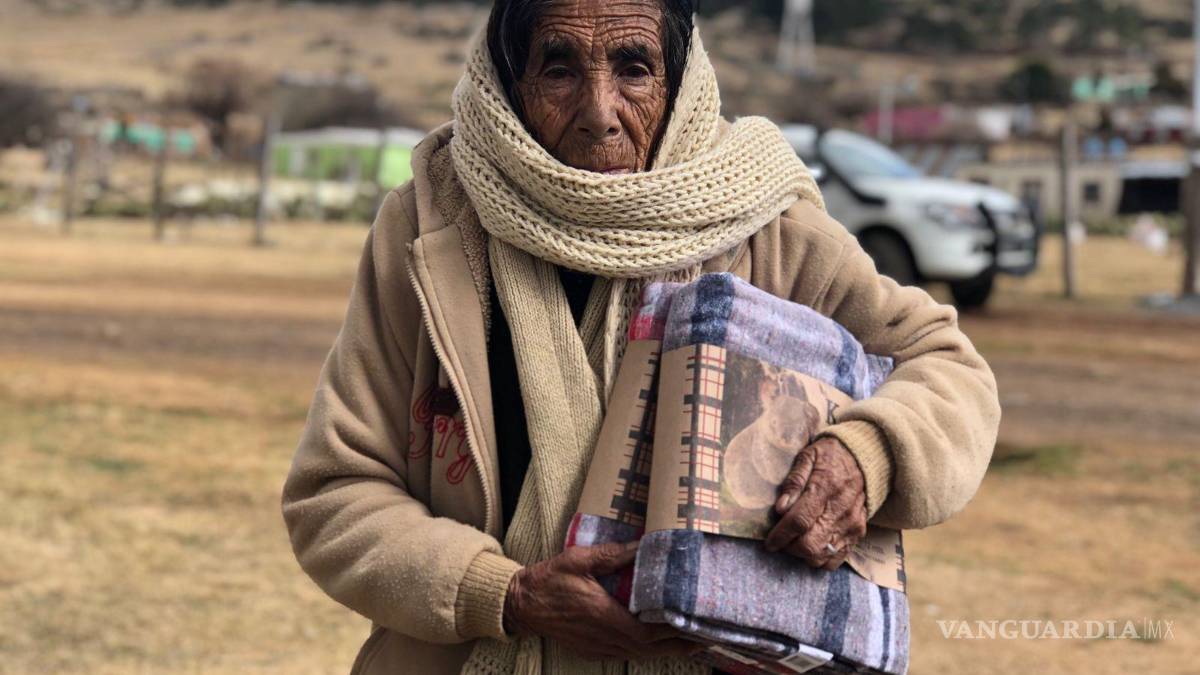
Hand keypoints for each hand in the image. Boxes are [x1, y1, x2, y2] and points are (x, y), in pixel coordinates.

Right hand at [503, 542, 702, 660]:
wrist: (521, 604)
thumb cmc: (549, 580)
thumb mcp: (579, 560)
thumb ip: (613, 555)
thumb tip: (643, 545)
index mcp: (602, 614)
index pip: (646, 631)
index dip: (671, 632)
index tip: (693, 625)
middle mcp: (603, 636)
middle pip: (648, 648)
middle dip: (677, 645)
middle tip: (702, 639)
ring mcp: (596, 646)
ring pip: (637, 654)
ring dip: (663, 650)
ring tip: (687, 643)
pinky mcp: (591, 650)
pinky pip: (624, 653)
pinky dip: (644, 650)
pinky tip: (655, 644)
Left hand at [765, 436, 867, 569]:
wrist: (864, 457)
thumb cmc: (830, 456)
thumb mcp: (808, 456)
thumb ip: (794, 481)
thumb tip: (780, 509)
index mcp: (824, 488)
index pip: (799, 521)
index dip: (781, 536)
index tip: (769, 543)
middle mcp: (840, 510)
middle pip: (810, 544)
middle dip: (789, 547)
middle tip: (781, 540)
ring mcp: (851, 524)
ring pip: (822, 555)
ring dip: (803, 555)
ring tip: (795, 542)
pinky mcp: (858, 532)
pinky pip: (837, 558)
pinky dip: (821, 559)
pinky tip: (812, 547)